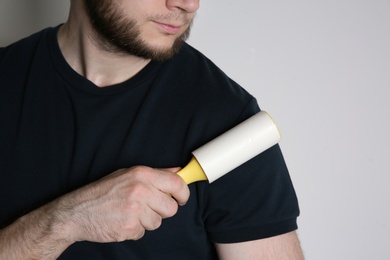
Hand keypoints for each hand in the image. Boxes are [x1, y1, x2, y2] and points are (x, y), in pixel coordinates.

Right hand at [58, 166, 189, 242]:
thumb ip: (155, 173)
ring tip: (130, 213)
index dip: (183, 193)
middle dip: (163, 211)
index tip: (182, 198)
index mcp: (142, 174)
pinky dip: (135, 230)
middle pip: (171, 208)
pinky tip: (122, 221)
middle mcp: (141, 190)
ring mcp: (135, 210)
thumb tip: (177, 171)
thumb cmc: (102, 192)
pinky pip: (143, 232)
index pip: (177, 183)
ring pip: (158, 222)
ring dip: (147, 221)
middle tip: (148, 207)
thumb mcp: (127, 174)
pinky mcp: (129, 227)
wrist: (76, 212)